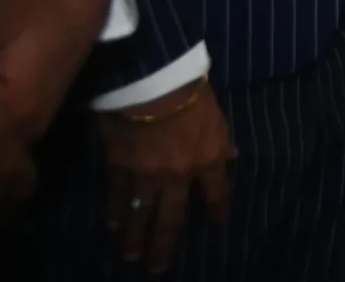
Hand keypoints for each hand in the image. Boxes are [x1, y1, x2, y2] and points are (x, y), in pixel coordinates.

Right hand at [98, 78, 232, 273]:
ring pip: (141, 216)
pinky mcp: (119, 168)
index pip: (217, 194)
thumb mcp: (217, 116)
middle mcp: (178, 177)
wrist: (152, 82)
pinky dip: (113, 213)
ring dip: (135, 239)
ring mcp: (147, 176)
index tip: (216, 226)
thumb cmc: (190, 92)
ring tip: (131, 255)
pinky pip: (116, 198)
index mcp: (208, 160)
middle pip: (172, 219)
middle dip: (165, 245)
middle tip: (158, 267)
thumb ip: (221, 141)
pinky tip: (112, 225)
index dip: (217, 211)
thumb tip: (231, 157)